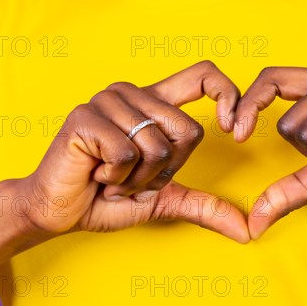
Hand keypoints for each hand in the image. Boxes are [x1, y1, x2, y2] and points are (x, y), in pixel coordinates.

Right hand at [17, 61, 248, 242]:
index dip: (227, 95)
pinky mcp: (86, 117)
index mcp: (154, 104)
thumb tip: (247, 230)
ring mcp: (107, 101)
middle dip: (166, 171)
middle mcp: (133, 94)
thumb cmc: (107, 198)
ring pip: (158, 146)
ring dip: (138, 179)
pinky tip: (96, 173)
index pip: (203, 75)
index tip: (233, 131)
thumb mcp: (165, 200)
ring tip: (112, 176)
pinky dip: (117, 178)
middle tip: (133, 176)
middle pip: (187, 130)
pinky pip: (127, 154)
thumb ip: (204, 206)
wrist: (59, 212)